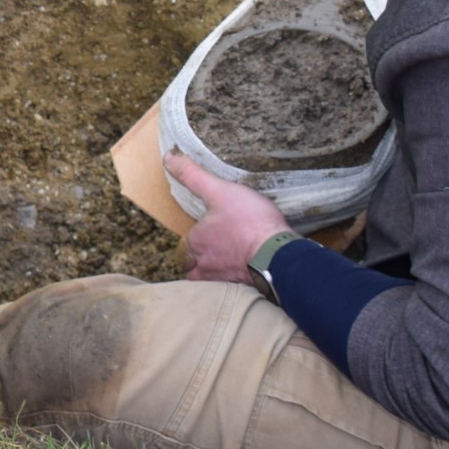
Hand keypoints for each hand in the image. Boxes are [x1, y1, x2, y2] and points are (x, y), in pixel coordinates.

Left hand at [166, 152, 291, 283]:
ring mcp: (224, 282)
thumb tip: (169, 159)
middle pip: (194, 268)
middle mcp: (205, 268)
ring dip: (215, 273)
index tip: (205, 233)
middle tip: (215, 250)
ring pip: (211, 281)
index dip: (193, 240)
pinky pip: (233, 287)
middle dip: (200, 261)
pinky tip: (247, 269)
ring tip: (228, 262)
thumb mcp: (219, 191)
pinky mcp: (245, 289)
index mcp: (195, 245)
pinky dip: (236, 280)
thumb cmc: (249, 222)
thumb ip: (193, 176)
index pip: (184, 247)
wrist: (280, 254)